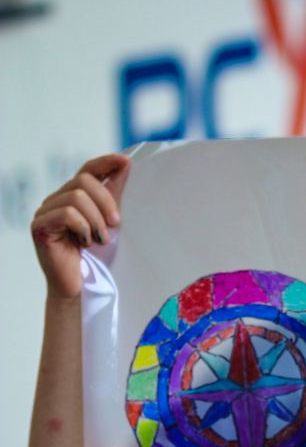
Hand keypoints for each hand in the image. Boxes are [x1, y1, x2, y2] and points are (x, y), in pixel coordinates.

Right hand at [30, 154, 130, 299]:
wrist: (79, 286)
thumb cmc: (95, 256)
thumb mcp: (109, 221)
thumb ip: (114, 195)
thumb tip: (125, 164)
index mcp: (73, 196)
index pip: (87, 170)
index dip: (105, 163)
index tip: (125, 161)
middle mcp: (56, 200)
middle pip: (83, 181)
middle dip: (106, 202)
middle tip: (115, 225)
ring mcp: (44, 212)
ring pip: (76, 198)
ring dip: (96, 220)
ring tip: (100, 239)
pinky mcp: (39, 227)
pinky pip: (66, 214)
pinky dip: (83, 227)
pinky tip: (85, 242)